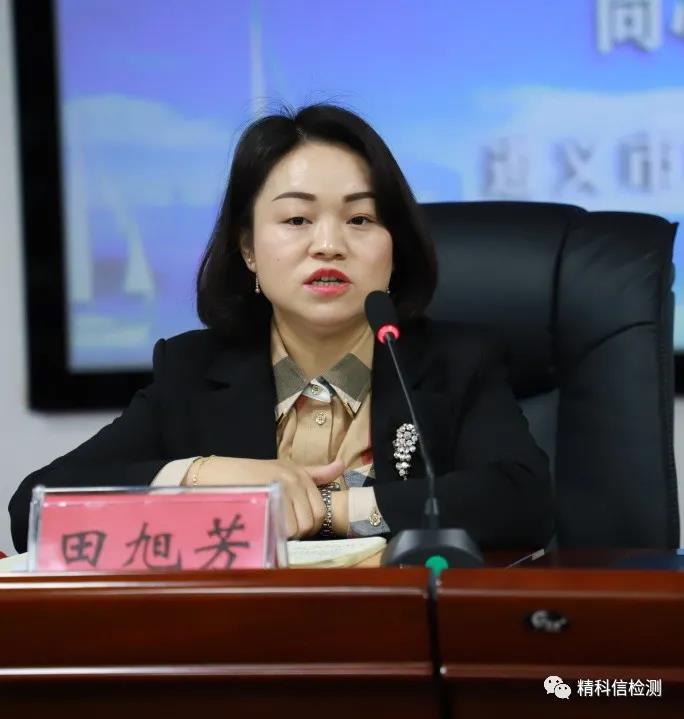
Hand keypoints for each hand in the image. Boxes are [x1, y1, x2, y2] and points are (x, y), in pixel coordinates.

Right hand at [186, 456, 344, 538]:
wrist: (216, 474)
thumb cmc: (252, 474)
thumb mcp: (285, 468)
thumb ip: (316, 473)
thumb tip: (341, 465)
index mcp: (300, 475)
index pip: (320, 512)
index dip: (308, 525)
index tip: (292, 524)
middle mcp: (293, 480)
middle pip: (310, 523)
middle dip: (298, 532)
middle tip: (280, 528)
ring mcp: (279, 489)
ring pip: (296, 528)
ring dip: (285, 535)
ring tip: (270, 526)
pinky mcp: (264, 498)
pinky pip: (280, 528)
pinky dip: (274, 533)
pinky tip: (263, 527)